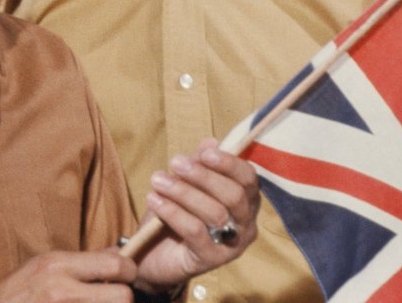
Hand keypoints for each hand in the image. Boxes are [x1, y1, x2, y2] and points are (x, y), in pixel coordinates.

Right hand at [0, 249, 137, 302]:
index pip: (116, 266)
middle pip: (123, 297)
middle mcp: (62, 291)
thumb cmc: (19, 291)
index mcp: (58, 266)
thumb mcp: (45, 266)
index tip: (125, 275)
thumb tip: (118, 259)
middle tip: (116, 296)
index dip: (128, 271)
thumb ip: (81, 262)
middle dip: (123, 297)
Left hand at [130, 138, 259, 291]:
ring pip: (215, 213)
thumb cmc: (175, 215)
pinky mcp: (212, 260)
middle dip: (203, 176)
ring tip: (158, 180)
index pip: (248, 179)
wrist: (153, 255)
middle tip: (175, 162)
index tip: (204, 153)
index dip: (228, 163)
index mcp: (245, 202)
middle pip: (235, 195)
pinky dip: (173, 212)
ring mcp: (232, 245)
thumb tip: (211, 141)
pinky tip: (155, 201)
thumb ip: (200, 164)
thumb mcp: (185, 184)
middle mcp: (246, 224)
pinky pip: (196, 231)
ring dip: (183, 192)